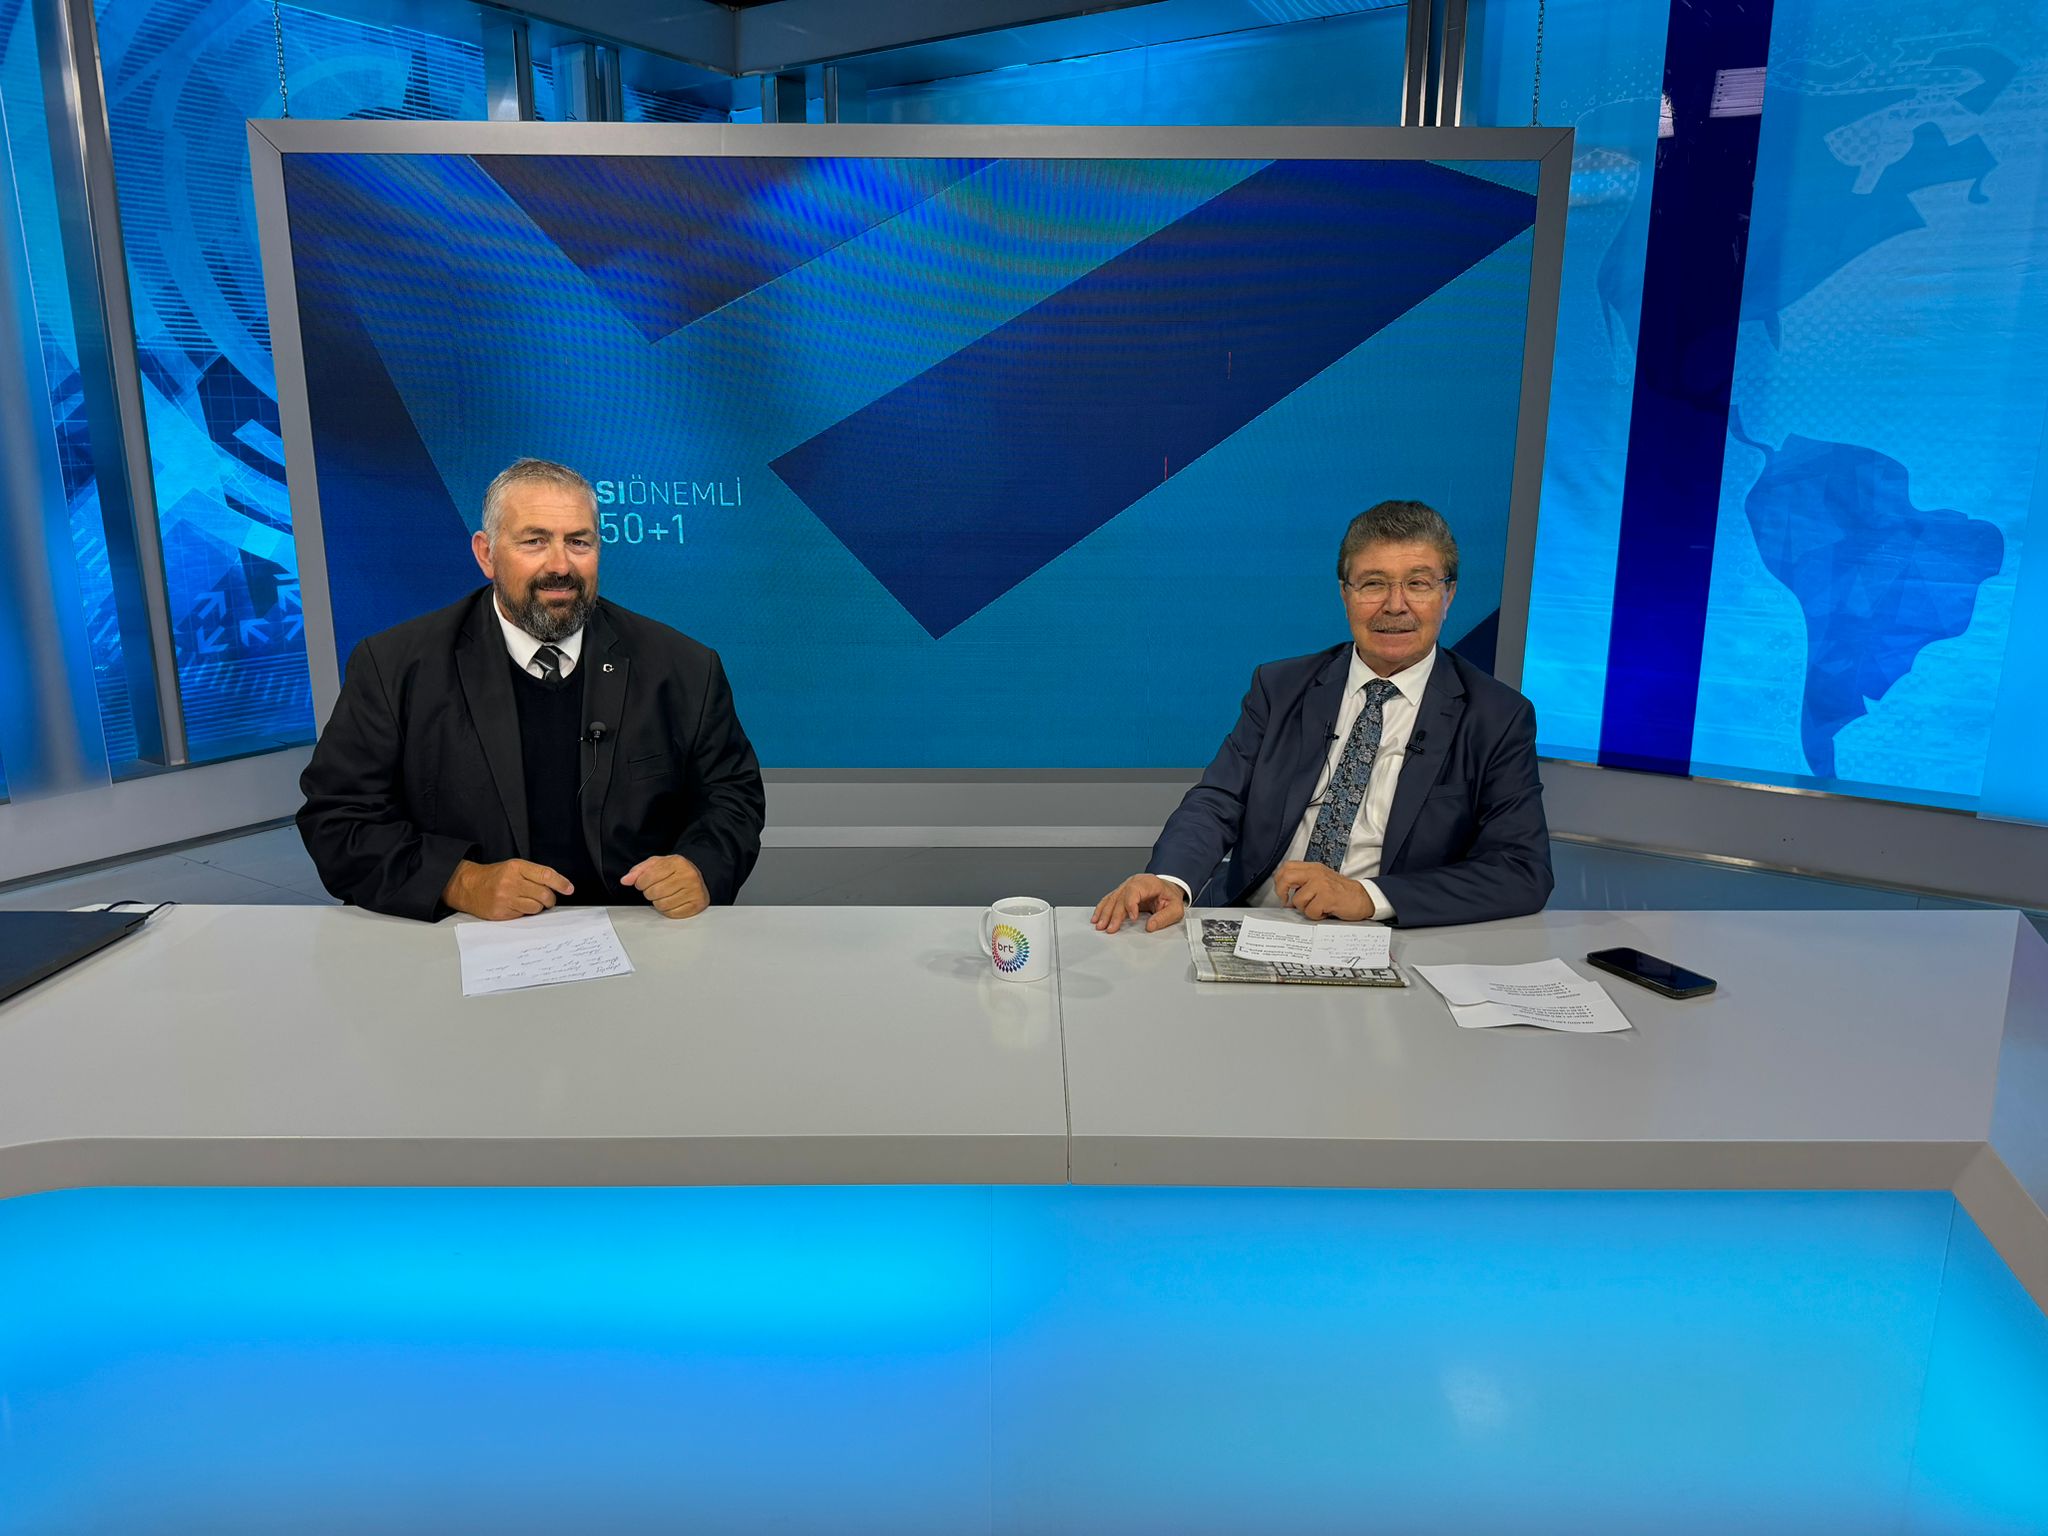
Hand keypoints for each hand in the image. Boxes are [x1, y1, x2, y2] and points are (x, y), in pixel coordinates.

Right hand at [443, 858, 572, 920]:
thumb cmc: (496, 876)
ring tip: (530, 902)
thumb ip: (535, 875)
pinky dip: (525, 912)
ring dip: (538, 907)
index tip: (569, 889)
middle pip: (544, 894)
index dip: (561, 883)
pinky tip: (516, 906)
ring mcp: (505, 898)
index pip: (545, 875)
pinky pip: (523, 915)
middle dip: (550, 899)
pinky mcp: (501, 912)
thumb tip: (558, 887)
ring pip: (536, 907)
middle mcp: (511, 882)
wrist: (469, 886)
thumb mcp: (514, 868)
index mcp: (517, 867)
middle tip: (548, 899)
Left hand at [621, 854, 708, 918]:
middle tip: (654, 889)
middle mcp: (689, 876)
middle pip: (655, 892)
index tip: (642, 883)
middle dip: (649, 893)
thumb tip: (626, 880)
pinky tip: (671, 901)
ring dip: (657, 902)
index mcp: (678, 862)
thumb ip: (639, 871)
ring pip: (662, 905)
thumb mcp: (657, 864)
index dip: (640, 882)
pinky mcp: (697, 904)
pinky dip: (667, 910)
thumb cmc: (675, 870)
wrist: (698, 876)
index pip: (649, 876)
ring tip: (663, 895)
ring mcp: (695, 891)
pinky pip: (672, 913)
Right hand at [1091, 874, 1187, 933]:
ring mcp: (1126, 887)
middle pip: (1120, 897)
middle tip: (1111, 928)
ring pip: (1112, 898)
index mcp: (1148, 883)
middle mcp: (1135, 883)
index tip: (1132, 917)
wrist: (1168, 890)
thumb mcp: (1175, 908)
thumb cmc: (1170, 897)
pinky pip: (1109, 900)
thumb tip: (1150, 926)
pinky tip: (1096, 917)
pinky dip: (1102, 909)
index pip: (1134, 890)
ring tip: (1100, 925)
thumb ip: (1164, 917)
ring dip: (1104, 913)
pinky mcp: (1122, 893)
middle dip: (1114, 914)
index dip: (1131, 904)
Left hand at [1272, 861, 1374, 921]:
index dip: (1279, 881)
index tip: (1283, 893)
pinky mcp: (1327, 897)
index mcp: (1313, 868)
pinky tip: (1325, 911)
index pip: (1287, 867)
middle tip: (1288, 902)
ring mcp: (1321, 884)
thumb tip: (1286, 895)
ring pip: (1298, 900)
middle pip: (1286, 877)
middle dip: (1282, 892)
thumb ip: (1305, 882)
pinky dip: (1316, 915)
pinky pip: (1310, 911)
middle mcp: (1316, 873)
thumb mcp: (1322, 880)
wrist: (1363, 897)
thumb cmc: (1342, 892)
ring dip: (1306, 909)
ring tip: (1318, 908)